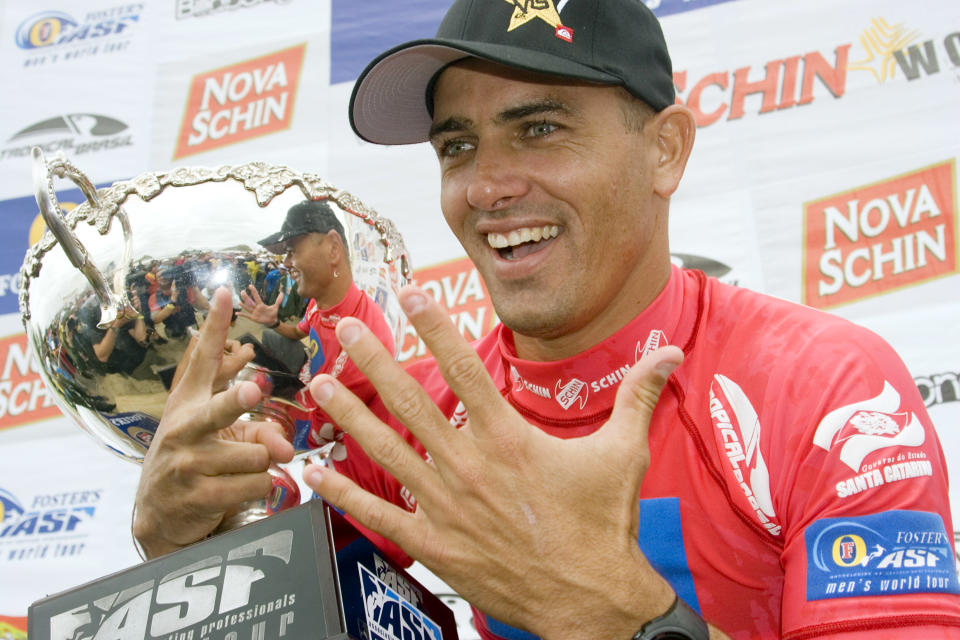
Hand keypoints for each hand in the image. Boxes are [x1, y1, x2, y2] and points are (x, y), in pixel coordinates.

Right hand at [133, 288, 294, 557]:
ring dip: (266, 462)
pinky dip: (263, 487)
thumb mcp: (214, 432)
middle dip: (238, 401)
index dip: (215, 326)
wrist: (159, 514)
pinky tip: (248, 489)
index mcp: (188, 402)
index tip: (224, 292)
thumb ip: (253, 422)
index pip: (203, 358)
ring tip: (246, 469)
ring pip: (256, 454)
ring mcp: (188, 463)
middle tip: (253, 390)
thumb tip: (285, 447)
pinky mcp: (198, 495)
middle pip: (220, 409)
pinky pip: (256, 484)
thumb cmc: (194, 460)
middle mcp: (184, 428)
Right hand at [239, 284, 282, 325]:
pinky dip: (242, 314)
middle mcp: (256, 307)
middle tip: (242, 291)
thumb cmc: (273, 313)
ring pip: (248, 308)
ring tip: (239, 302)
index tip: (250, 286)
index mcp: (261, 304)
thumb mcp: (276, 307)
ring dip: (243, 305)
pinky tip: (237, 313)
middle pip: (250, 302)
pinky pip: (246, 316)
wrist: (272, 321)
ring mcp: (254, 312)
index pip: (257, 297)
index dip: (254, 291)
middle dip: (246, 297)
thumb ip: (278, 300)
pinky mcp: (253, 318)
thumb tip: (282, 293)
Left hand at [302, 287, 681, 639]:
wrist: (591, 600)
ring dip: (349, 414)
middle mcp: (469, 465)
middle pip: (411, 401)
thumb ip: (639, 395)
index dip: (435, 327)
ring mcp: (446, 505)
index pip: (465, 368)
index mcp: (510, 439)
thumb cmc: (604, 525)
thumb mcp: (625, 454)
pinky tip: (316, 473)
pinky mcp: (434, 542)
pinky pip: (380, 513)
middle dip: (373, 360)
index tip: (409, 294)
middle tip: (343, 329)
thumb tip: (670, 350)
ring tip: (319, 384)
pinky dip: (346, 492)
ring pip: (386, 449)